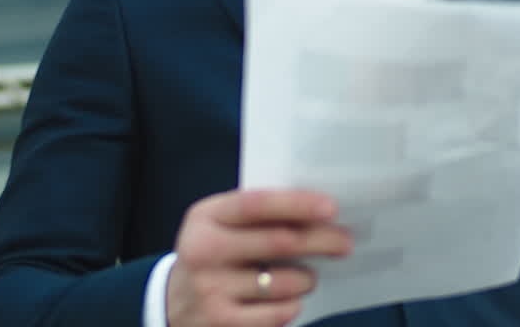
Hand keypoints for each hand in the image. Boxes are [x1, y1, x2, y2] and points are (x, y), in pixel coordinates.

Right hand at [167, 189, 352, 326]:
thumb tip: (321, 212)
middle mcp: (203, 251)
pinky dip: (292, 305)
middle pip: (279, 242)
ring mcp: (210, 289)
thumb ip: (259, 215)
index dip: (297, 204)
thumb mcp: (222, 224)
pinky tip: (288, 299)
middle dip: (322, 240)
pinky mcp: (221, 322)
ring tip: (307, 277)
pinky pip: (278, 312)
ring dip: (307, 279)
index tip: (332, 208)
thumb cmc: (215, 254)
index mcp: (206, 217)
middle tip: (345, 242)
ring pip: (284, 282)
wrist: (174, 302)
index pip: (257, 204)